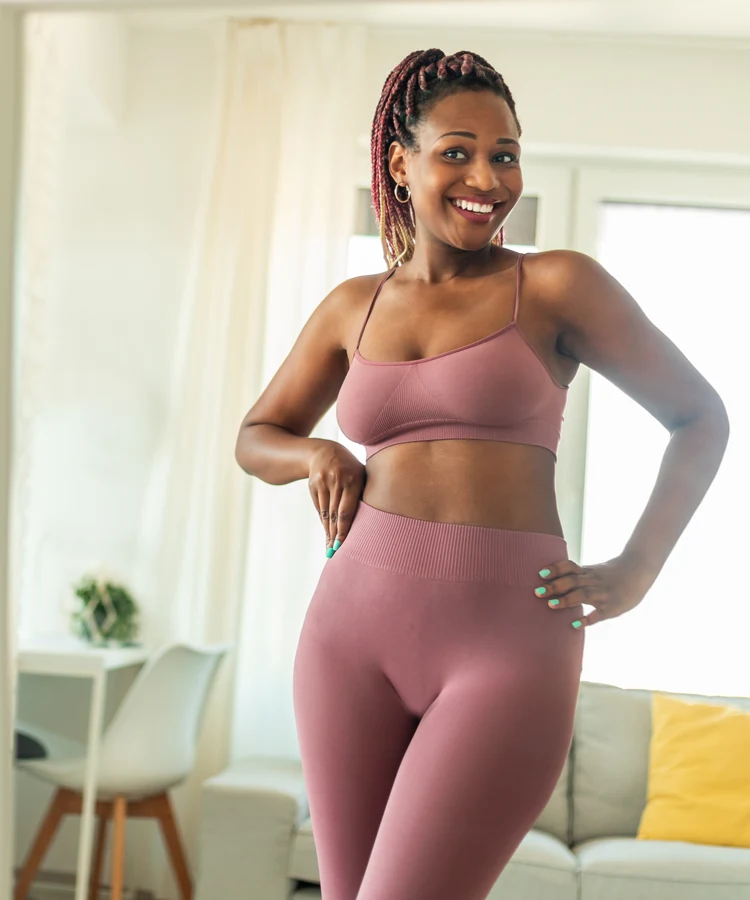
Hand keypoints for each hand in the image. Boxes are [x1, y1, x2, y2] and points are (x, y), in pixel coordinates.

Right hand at [308, 441, 365, 555]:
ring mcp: (323, 482)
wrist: (324, 451)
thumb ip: (362, 495)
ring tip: (330, 547)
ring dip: (328, 532)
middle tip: (335, 552)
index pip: (346, 510)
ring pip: (325, 513)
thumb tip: (369, 524)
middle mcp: (337, 480)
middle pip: (334, 514)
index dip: (344, 529)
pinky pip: (319, 508)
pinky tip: (327, 533)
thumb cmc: (350, 468)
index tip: (342, 545)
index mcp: (353, 479)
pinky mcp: (313, 486)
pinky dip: (324, 522)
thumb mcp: (360, 476)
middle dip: (335, 535)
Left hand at [535, 555, 650, 628]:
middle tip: (538, 592)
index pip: (569, 567)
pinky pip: (599, 614)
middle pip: (572, 581)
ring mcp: (603, 594)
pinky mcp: (612, 607)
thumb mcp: (593, 570)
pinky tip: (576, 625)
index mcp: (588, 572)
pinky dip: (587, 619)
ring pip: (583, 595)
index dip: (555, 569)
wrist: (639, 570)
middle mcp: (594, 581)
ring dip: (566, 600)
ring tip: (551, 605)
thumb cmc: (611, 573)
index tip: (540, 574)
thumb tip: (552, 579)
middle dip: (554, 587)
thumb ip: (576, 576)